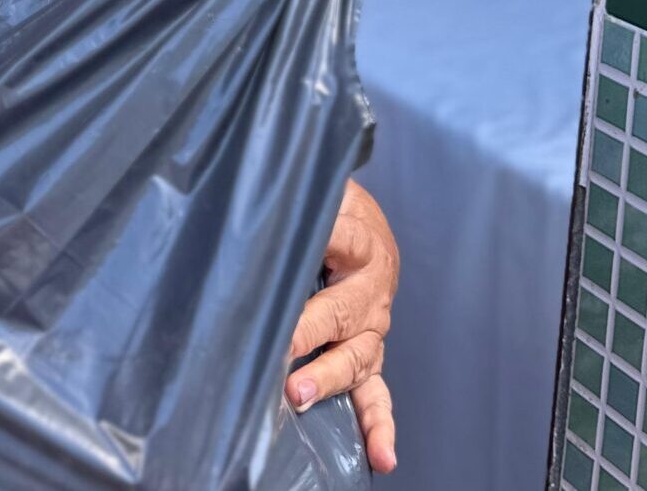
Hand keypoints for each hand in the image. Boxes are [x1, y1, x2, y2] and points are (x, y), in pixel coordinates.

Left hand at [287, 179, 398, 473]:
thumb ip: (297, 196)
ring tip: (299, 395)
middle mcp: (370, 290)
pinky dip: (379, 425)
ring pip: (357, 358)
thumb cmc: (332, 208)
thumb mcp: (323, 191)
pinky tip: (382, 456)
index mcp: (361, 241)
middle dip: (308, 333)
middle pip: (341, 313)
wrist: (366, 226)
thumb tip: (264, 200)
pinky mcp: (366, 354)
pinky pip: (377, 393)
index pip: (340, 241)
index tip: (280, 267)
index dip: (317, 250)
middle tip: (281, 352)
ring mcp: (371, 328)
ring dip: (328, 379)